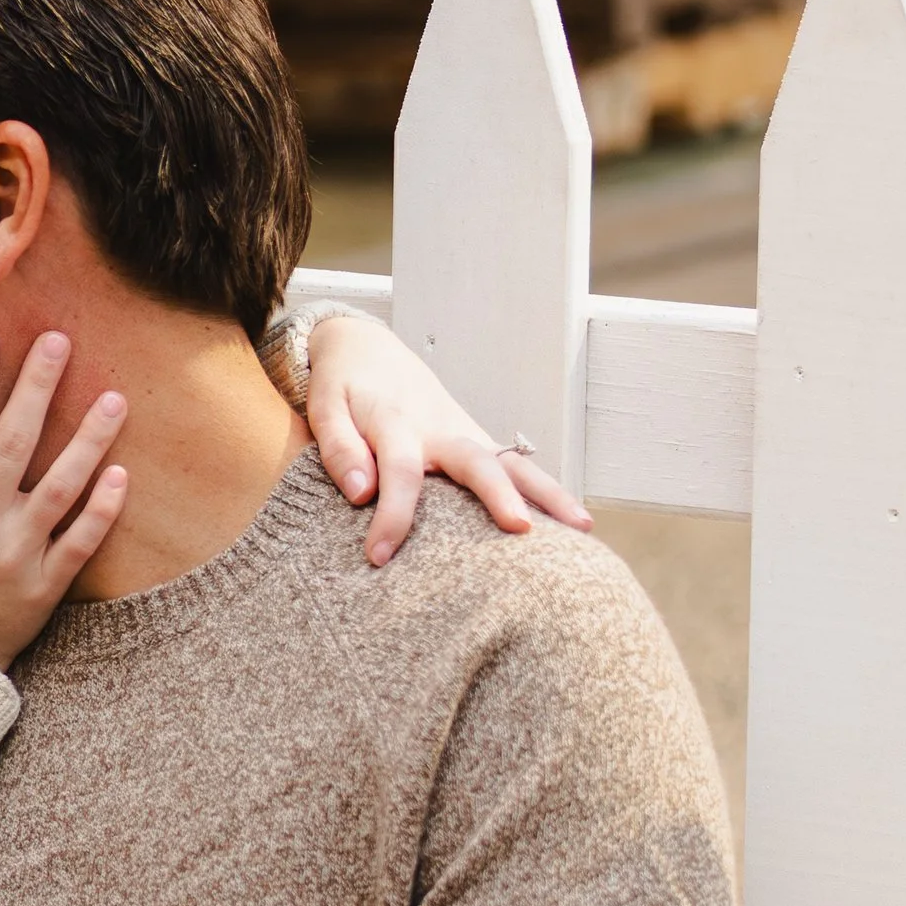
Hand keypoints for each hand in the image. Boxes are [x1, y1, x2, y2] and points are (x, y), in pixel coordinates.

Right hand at [0, 332, 127, 669]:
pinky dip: (101, 509)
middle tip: (59, 340)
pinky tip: (120, 473)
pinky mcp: (46, 582)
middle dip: (36, 387)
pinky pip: (80, 541)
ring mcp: (15, 552)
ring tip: (114, 399)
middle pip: (14, 443)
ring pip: (60, 486)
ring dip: (89, 440)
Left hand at [303, 311, 593, 566]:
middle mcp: (441, 429)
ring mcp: (467, 435)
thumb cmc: (342, 387)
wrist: (367, 348)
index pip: (400, 471)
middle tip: (520, 529)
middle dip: (498, 494)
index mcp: (397, 422)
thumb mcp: (324, 408)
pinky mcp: (479, 443)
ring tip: (581, 528)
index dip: (392, 515)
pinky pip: (517, 468)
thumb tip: (360, 492)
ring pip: (512, 462)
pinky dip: (546, 492)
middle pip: (476, 460)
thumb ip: (337, 448)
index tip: (379, 556)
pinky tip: (574, 526)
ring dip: (548, 492)